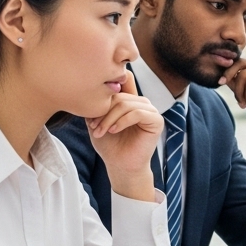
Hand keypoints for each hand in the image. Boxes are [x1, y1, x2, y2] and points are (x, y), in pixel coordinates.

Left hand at [88, 72, 162, 200]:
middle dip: (103, 111)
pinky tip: (114, 130)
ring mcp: (150, 111)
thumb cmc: (109, 145)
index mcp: (130, 100)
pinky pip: (137, 113)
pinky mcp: (156, 121)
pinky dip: (122, 121)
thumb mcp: (97, 121)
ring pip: (127, 104)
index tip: (92, 102)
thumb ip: (97, 104)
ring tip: (100, 131)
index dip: (110, 84)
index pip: (124, 80)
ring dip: (110, 118)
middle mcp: (142, 103)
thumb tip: (89, 88)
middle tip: (93, 126)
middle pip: (120, 95)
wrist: (119, 165)